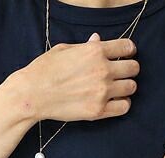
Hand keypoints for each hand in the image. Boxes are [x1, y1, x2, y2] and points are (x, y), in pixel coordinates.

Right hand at [18, 31, 138, 122]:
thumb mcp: (64, 50)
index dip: (127, 51)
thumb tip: (97, 40)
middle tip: (120, 74)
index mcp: (95, 50)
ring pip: (131, 87)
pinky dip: (122, 104)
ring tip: (116, 89)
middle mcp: (102, 70)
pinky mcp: (97, 111)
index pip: (127, 47)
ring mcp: (101, 91)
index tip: (125, 55)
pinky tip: (114, 102)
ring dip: (126, 87)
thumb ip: (86, 46)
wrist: (31, 95)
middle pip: (133, 68)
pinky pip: (124, 107)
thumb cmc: (43, 71)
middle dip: (128, 70)